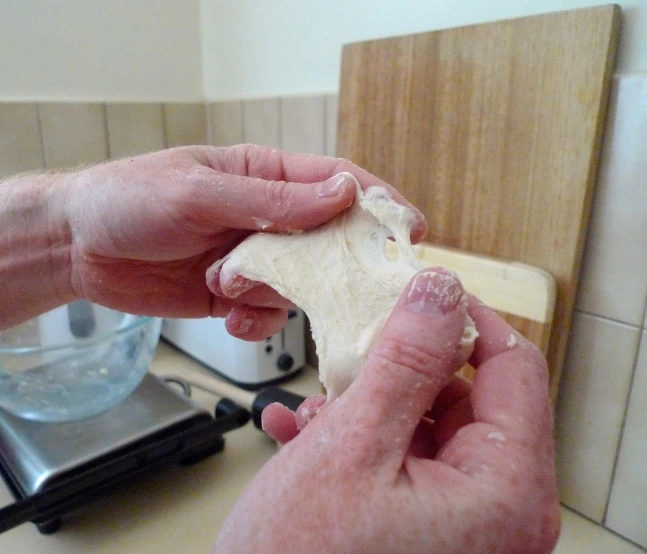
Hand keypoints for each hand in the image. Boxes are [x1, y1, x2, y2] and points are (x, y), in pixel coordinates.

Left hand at [58, 145, 424, 338]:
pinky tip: (225, 315)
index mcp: (264, 175)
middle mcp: (266, 217)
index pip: (336, 182)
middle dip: (333, 267)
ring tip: (227, 286)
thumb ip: (272, 200)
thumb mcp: (199, 192)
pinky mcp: (232, 295)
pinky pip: (267, 315)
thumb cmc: (129, 200)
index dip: (376, 204)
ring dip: (276, 295)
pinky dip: (254, 322)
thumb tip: (343, 194)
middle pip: (328, 241)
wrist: (76, 247)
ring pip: (300, 285)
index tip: (408, 230)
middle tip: (331, 288)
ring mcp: (251, 259)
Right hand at [213, 268, 559, 552]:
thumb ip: (404, 361)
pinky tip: (307, 436)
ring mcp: (463, 524)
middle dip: (400, 370)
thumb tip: (439, 292)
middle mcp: (497, 513)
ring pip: (428, 422)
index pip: (513, 367)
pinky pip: (405, 457)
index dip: (464, 318)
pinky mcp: (428, 528)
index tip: (419, 291)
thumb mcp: (353, 447)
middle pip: (468, 395)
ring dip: (369, 405)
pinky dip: (360, 439)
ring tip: (315, 413)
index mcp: (504, 494)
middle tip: (351, 358)